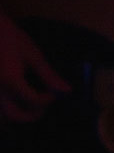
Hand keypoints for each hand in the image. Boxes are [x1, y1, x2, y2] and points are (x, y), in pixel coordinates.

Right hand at [0, 8, 69, 122]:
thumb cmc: (10, 36)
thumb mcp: (33, 54)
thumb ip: (49, 75)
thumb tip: (67, 91)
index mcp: (10, 81)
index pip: (34, 102)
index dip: (48, 100)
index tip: (54, 92)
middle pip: (14, 115)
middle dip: (31, 114)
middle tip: (42, 104)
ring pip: (3, 112)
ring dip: (18, 111)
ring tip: (30, 99)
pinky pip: (0, 102)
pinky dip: (10, 103)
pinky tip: (18, 94)